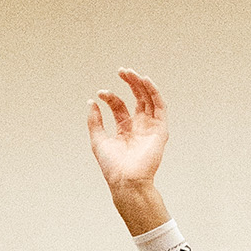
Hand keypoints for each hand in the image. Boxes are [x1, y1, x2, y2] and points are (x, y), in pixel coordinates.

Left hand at [87, 68, 166, 189]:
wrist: (126, 180)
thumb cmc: (112, 166)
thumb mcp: (98, 140)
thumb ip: (95, 121)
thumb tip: (90, 102)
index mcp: (124, 129)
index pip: (119, 106)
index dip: (110, 97)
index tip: (99, 93)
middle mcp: (139, 126)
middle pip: (137, 98)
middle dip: (130, 83)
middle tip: (121, 70)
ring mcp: (150, 127)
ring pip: (148, 99)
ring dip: (141, 84)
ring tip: (131, 72)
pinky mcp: (160, 129)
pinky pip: (160, 106)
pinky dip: (154, 92)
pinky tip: (145, 81)